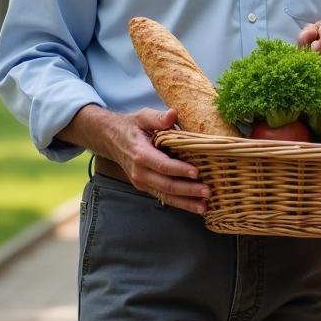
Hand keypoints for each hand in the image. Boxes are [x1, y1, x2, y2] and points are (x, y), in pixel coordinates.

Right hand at [60, 104, 210, 213]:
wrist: (112, 140)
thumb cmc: (132, 127)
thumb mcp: (143, 117)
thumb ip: (158, 117)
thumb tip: (173, 114)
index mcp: (141, 154)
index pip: (162, 165)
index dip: (179, 170)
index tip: (197, 172)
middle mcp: (140, 172)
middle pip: (166, 185)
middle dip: (188, 190)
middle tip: (208, 192)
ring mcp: (142, 182)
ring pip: (166, 196)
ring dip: (186, 203)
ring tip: (205, 206)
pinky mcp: (146, 187)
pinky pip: (164, 197)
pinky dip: (180, 203)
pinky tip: (196, 205)